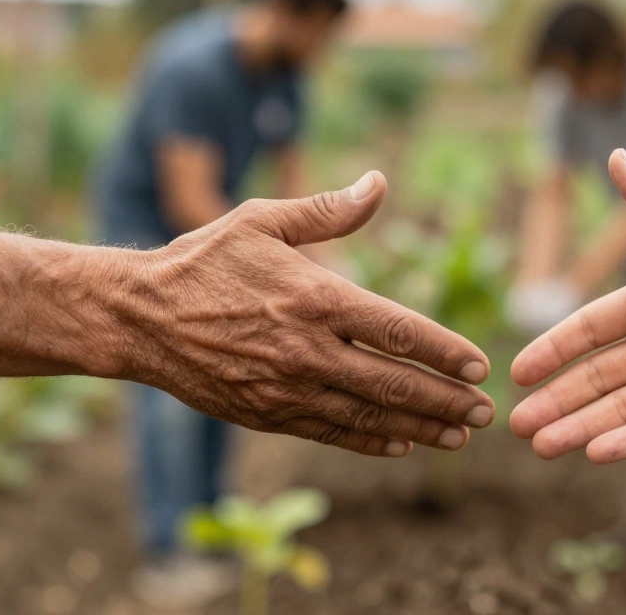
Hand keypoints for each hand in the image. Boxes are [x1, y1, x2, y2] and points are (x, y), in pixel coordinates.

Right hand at [106, 172, 494, 456]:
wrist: (137, 318)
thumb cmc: (203, 260)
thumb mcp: (262, 221)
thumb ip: (328, 210)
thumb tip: (380, 183)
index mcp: (316, 297)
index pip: (399, 329)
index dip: (445, 351)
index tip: (479, 366)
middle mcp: (308, 349)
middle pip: (395, 382)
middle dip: (447, 399)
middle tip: (488, 411)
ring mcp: (287, 387)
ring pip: (370, 415)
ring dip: (421, 427)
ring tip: (460, 434)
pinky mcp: (267, 413)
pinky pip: (331, 432)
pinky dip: (371, 440)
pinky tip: (402, 444)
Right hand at [509, 150, 625, 463]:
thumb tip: (613, 156)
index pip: (591, 326)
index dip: (554, 348)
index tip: (518, 371)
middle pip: (597, 375)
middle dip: (556, 399)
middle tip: (514, 423)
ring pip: (621, 406)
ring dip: (580, 425)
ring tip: (540, 445)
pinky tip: (595, 452)